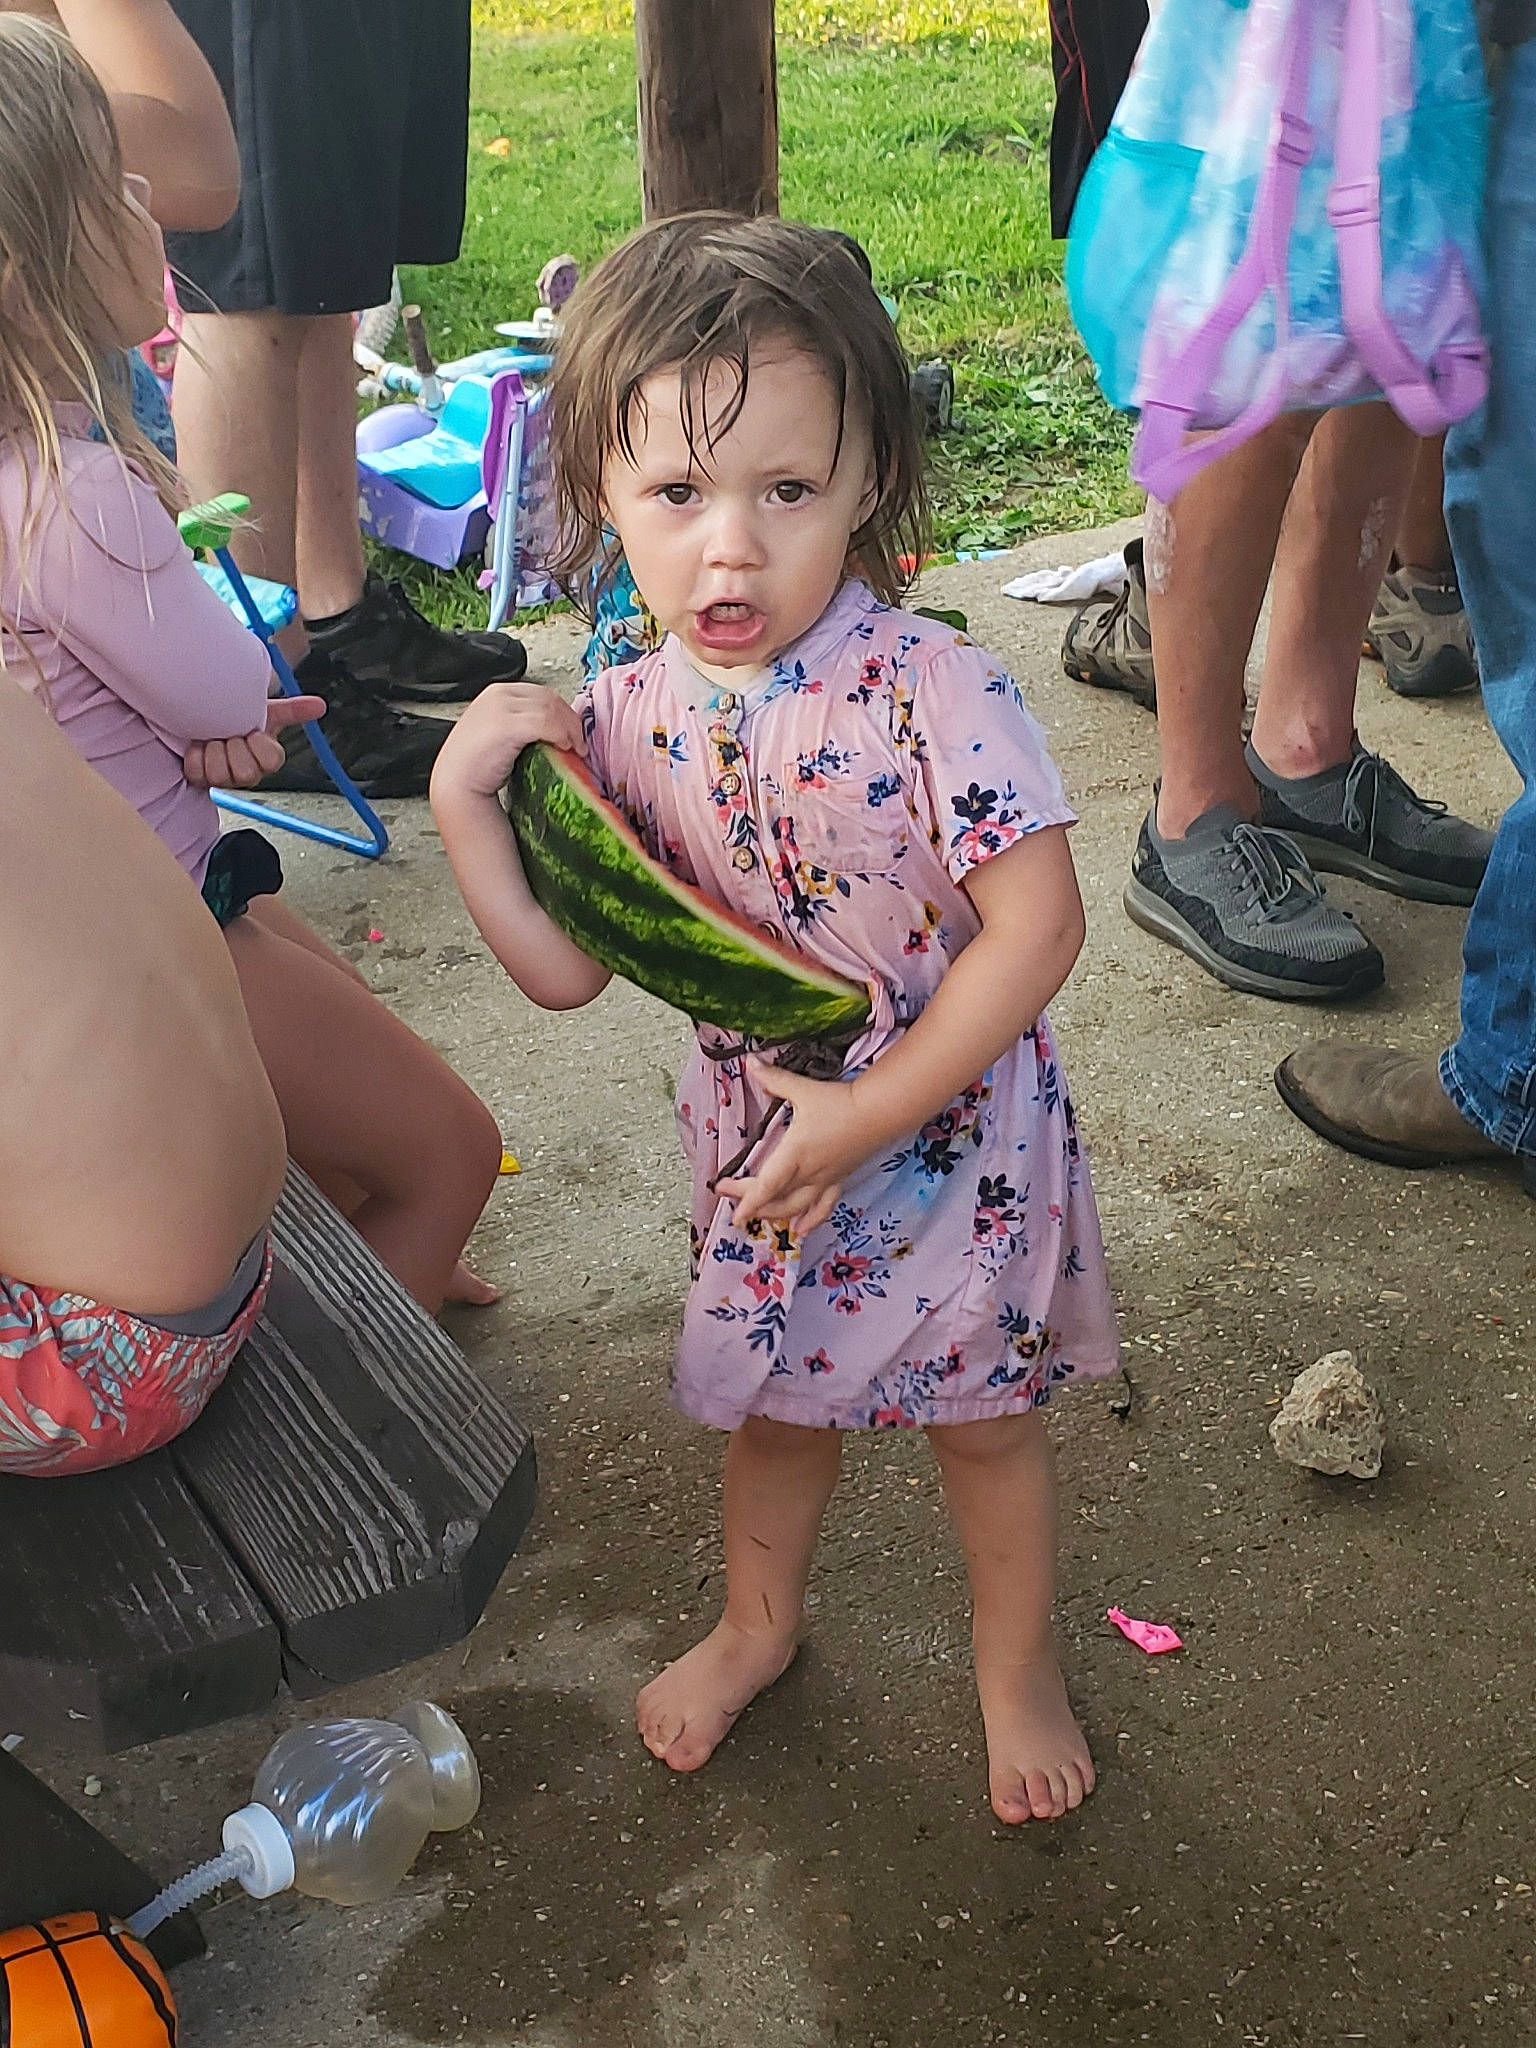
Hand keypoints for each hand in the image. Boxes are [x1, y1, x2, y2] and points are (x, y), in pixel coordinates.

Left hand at [183, 693, 324, 788]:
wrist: (202, 718)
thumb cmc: (235, 718)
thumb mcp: (265, 712)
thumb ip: (292, 710)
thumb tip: (320, 704)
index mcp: (265, 759)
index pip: (272, 760)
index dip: (258, 745)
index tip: (251, 732)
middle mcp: (247, 773)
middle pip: (245, 771)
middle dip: (232, 747)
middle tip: (227, 736)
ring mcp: (224, 781)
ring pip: (220, 774)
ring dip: (212, 751)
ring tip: (210, 740)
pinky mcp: (200, 781)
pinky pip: (197, 773)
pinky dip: (194, 756)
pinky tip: (197, 746)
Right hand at [430, 680, 584, 802]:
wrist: (456, 784)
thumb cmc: (477, 767)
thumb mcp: (500, 735)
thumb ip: (522, 725)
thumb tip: (556, 731)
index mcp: (496, 693)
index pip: (541, 693)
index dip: (562, 711)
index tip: (573, 731)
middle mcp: (498, 694)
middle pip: (549, 697)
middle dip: (570, 719)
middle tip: (580, 743)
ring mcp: (501, 707)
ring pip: (551, 708)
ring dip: (570, 728)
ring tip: (576, 749)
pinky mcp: (507, 724)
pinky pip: (545, 722)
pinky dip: (561, 734)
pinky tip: (565, 748)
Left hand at [716, 1056, 884, 1235]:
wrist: (878, 1112)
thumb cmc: (841, 1102)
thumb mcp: (803, 1089)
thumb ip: (774, 1079)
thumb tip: (751, 1063)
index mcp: (795, 1153)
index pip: (766, 1186)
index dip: (746, 1201)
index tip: (732, 1212)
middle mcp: (808, 1173)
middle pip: (774, 1199)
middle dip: (750, 1202)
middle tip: (729, 1195)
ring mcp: (823, 1180)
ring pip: (795, 1207)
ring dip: (774, 1214)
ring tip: (756, 1216)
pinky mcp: (837, 1180)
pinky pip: (822, 1207)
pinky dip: (810, 1220)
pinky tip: (801, 1230)